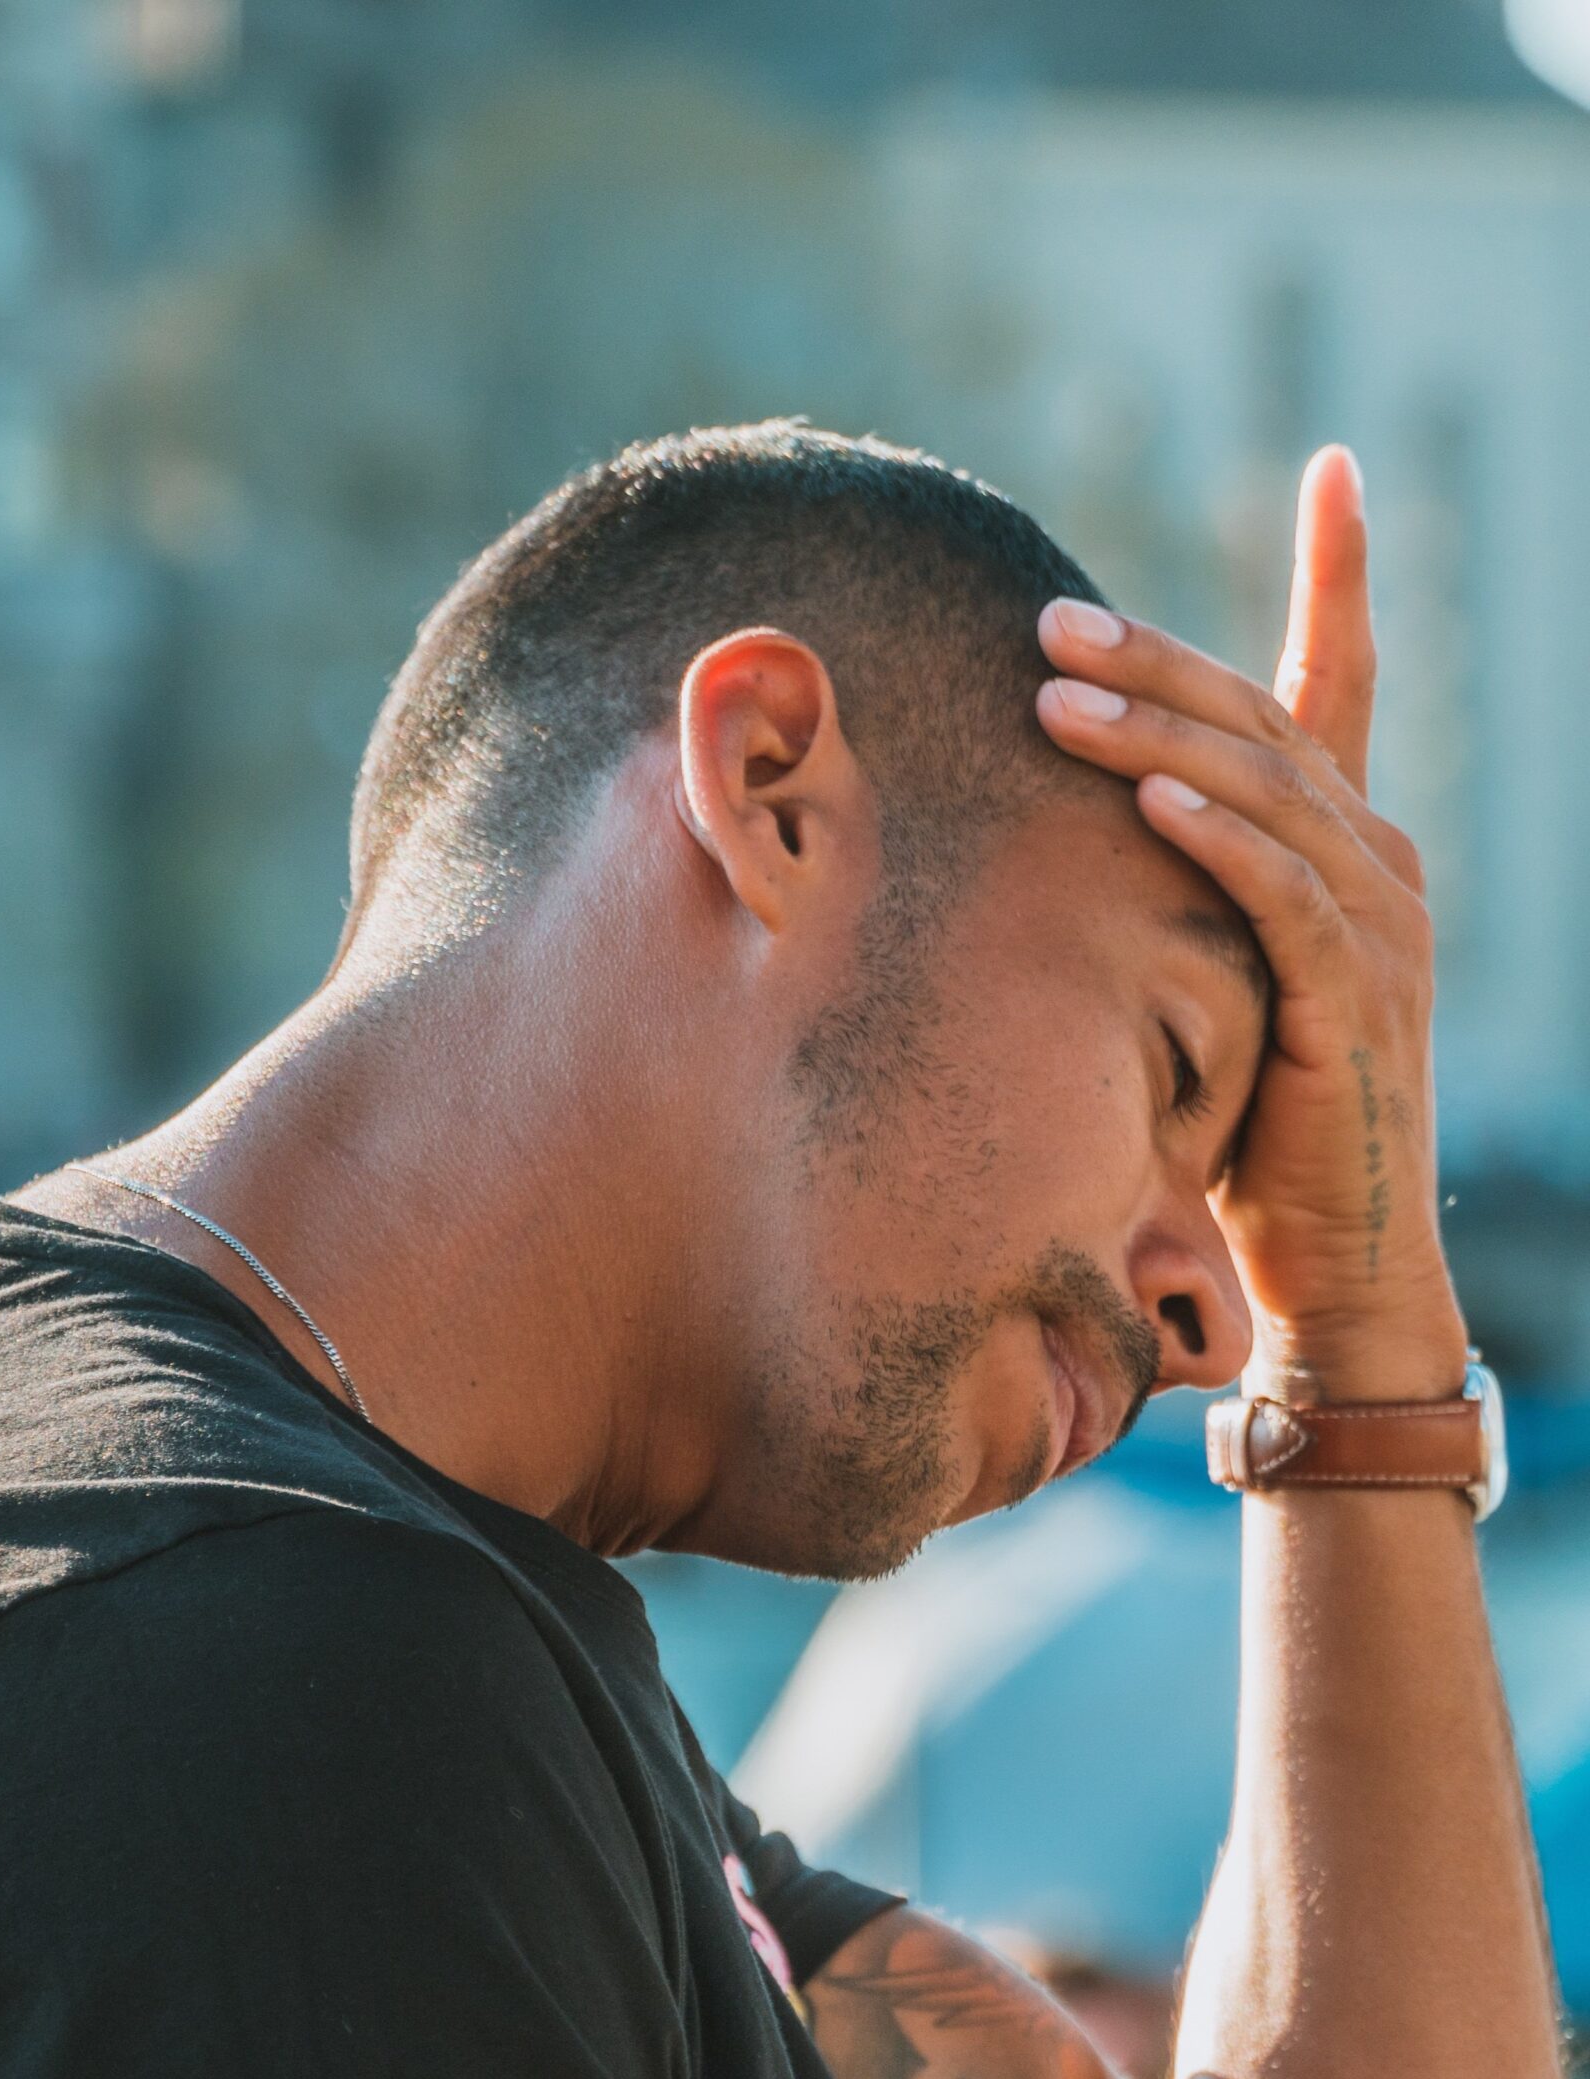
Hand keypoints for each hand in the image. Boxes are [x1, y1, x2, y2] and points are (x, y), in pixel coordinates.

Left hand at [1035, 448, 1464, 1399]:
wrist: (1335, 1261)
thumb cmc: (1251, 1127)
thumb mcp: (1210, 983)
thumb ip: (1175, 898)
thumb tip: (1068, 831)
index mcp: (1349, 846)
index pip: (1341, 684)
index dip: (1341, 574)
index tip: (1335, 468)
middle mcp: (1379, 864)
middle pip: (1264, 723)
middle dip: (1157, 661)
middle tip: (1048, 618)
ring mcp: (1377, 927)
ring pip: (1266, 793)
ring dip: (1157, 736)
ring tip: (1055, 692)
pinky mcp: (1350, 1000)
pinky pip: (1281, 895)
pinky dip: (1215, 840)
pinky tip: (1146, 799)